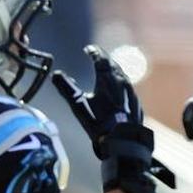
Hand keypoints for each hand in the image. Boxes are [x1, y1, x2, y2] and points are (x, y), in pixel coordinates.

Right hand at [52, 45, 173, 192]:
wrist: (124, 142)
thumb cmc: (100, 124)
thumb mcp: (79, 106)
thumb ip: (67, 89)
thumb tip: (55, 75)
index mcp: (107, 80)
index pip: (101, 59)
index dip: (94, 52)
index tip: (89, 49)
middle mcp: (122, 83)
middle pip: (113, 66)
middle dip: (105, 59)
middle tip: (98, 56)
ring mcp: (132, 94)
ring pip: (123, 77)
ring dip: (114, 70)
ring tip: (108, 70)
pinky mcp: (136, 105)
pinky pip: (128, 89)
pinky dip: (121, 84)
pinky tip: (120, 91)